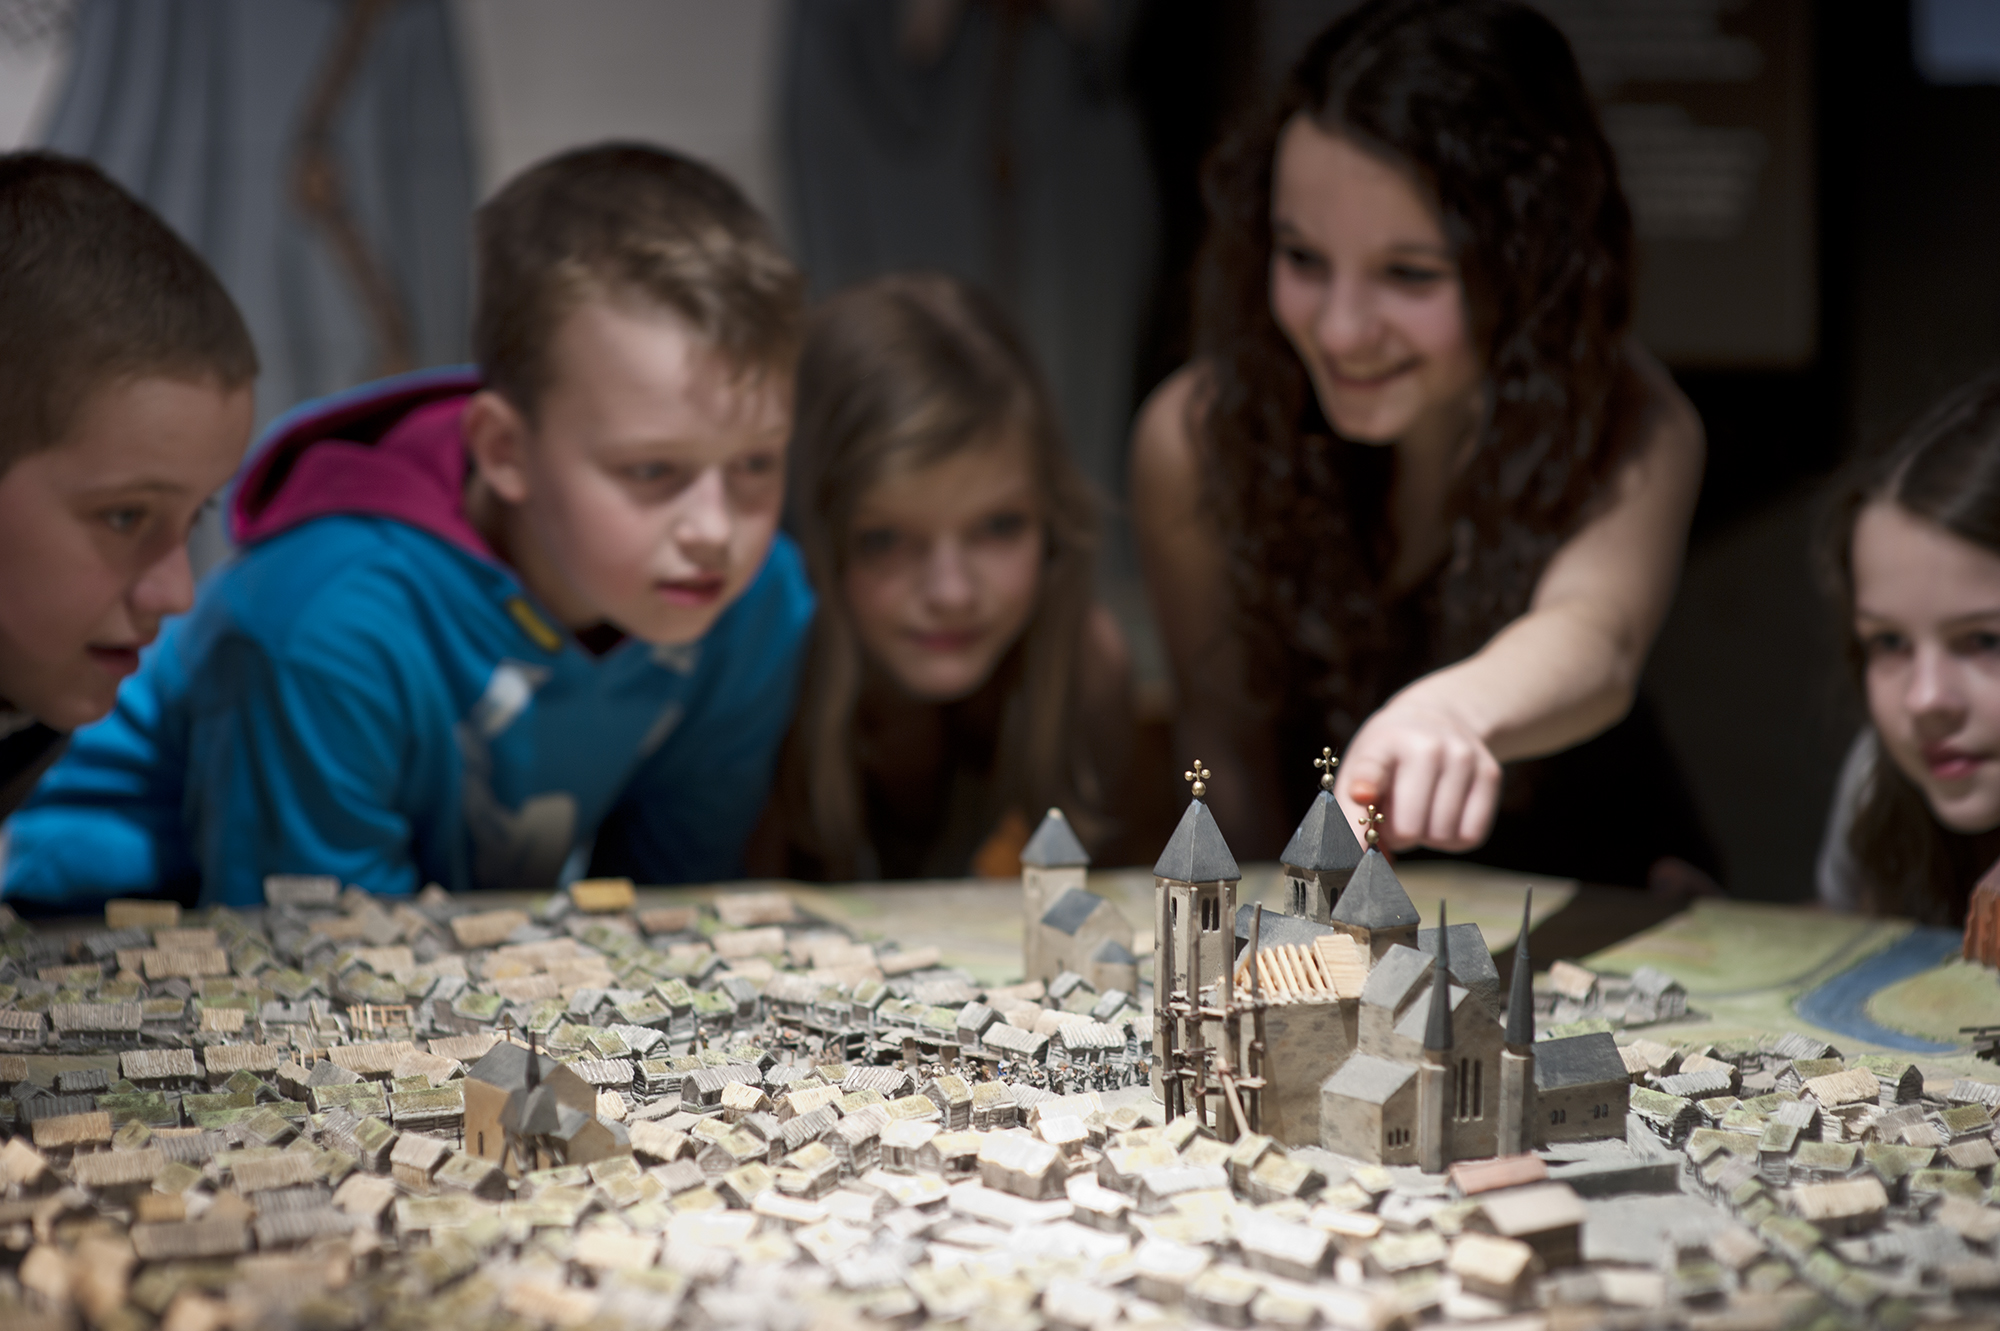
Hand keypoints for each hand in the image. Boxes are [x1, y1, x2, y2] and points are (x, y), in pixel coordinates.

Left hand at [1334, 694, 1501, 852]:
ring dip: (1426, 837)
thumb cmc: (1389, 758)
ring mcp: (1463, 757)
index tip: (1360, 795)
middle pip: (1409, 828)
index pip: (1371, 770)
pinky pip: (1471, 835)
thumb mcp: (1359, 772)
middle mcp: (1427, 745)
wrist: (1437, 719)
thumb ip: (1352, 817)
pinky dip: (1452, 839)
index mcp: (1383, 743)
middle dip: (1397, 836)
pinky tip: (1442, 817)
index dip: (1365, 787)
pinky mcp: (1491, 773)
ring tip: (1420, 811)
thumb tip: (1362, 862)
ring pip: (1442, 836)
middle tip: (1394, 818)